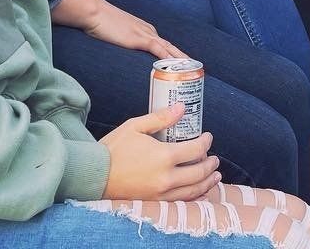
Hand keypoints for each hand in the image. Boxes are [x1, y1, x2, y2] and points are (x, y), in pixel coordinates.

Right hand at [87, 0, 186, 60]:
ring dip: (180, 60)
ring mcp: (145, 34)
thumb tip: (122, 56)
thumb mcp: (115, 36)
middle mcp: (149, 31)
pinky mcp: (139, 39)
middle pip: (171, 48)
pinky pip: (158, 50)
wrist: (94, 12)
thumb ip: (122, 44)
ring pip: (169, 49)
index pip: (164, 46)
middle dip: (182, 59)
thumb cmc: (100, 24)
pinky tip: (175, 67)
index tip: (183, 67)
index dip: (175, 57)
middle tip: (194, 70)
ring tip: (191, 70)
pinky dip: (168, 59)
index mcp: (145, 31)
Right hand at [100, 106, 219, 200]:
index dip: (206, 142)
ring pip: (193, 190)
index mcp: (163, 156)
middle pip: (199, 172)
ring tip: (215, 176)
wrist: (94, 176)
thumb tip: (182, 107)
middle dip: (210, 164)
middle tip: (214, 158)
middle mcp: (166, 178)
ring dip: (207, 183)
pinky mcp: (154, 202)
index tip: (208, 137)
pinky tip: (200, 193)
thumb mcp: (136, 126)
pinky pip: (181, 202)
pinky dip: (195, 197)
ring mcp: (161, 193)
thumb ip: (161, 118)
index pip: (195, 150)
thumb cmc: (113, 149)